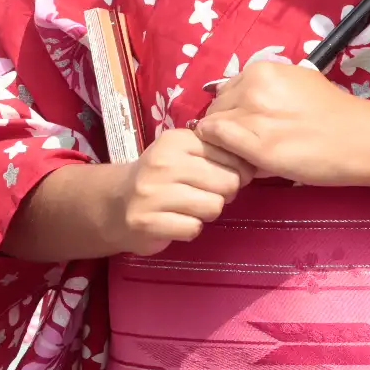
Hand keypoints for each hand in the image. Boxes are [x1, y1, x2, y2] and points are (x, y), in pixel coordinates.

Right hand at [109, 128, 253, 256]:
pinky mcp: (147, 221)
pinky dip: (190, 229)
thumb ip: (216, 153)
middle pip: (227, 182)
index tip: (225, 175)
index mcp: (177, 140)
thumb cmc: (161, 176)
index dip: (238, 169)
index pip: (230, 153)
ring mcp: (153, 193)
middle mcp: (164, 163)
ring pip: (214, 207)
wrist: (115, 203)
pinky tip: (176, 221)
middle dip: (225, 193)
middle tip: (208, 194)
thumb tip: (254, 165)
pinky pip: (193, 229)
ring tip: (191, 207)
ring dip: (208, 212)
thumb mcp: (184, 153)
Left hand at [195, 60, 369, 188]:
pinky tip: (248, 165)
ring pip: (212, 128)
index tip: (248, 130)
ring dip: (224, 146)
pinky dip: (225, 156)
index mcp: (263, 69)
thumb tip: (239, 111)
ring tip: (250, 159)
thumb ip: (266, 92)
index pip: (224, 92)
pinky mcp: (257, 145)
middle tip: (248, 149)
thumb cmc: (336, 115)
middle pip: (215, 109)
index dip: (232, 114)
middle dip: (226, 129)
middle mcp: (253, 86)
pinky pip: (218, 144)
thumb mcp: (297, 86)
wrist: (364, 139)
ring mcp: (253, 115)